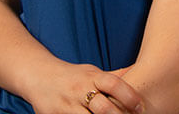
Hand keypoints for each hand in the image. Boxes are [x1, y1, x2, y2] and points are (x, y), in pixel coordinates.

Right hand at [23, 63, 143, 113]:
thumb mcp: (92, 72)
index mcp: (91, 77)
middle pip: (103, 108)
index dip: (129, 95)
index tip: (140, 107)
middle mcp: (79, 90)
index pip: (113, 83)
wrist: (38, 76)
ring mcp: (66, 106)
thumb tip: (138, 70)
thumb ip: (113, 76)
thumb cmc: (72, 76)